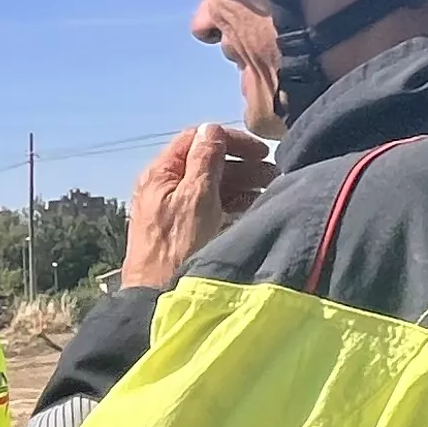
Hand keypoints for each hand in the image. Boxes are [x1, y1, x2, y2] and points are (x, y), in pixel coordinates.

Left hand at [125, 122, 267, 291]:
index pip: (197, 138)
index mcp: (161, 173)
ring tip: (268, 190)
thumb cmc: (177, 248)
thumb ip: (205, 161)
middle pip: (205, 162)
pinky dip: (229, 203)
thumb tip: (212, 129)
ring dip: (239, 184)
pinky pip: (207, 206)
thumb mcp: (197, 198)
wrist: (156, 297)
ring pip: (209, 185)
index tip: (260, 152)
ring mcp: (170, 208)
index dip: (230, 140)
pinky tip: (251, 208)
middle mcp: (162, 187)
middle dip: (240, 164)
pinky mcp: (179, 229)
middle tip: (271, 174)